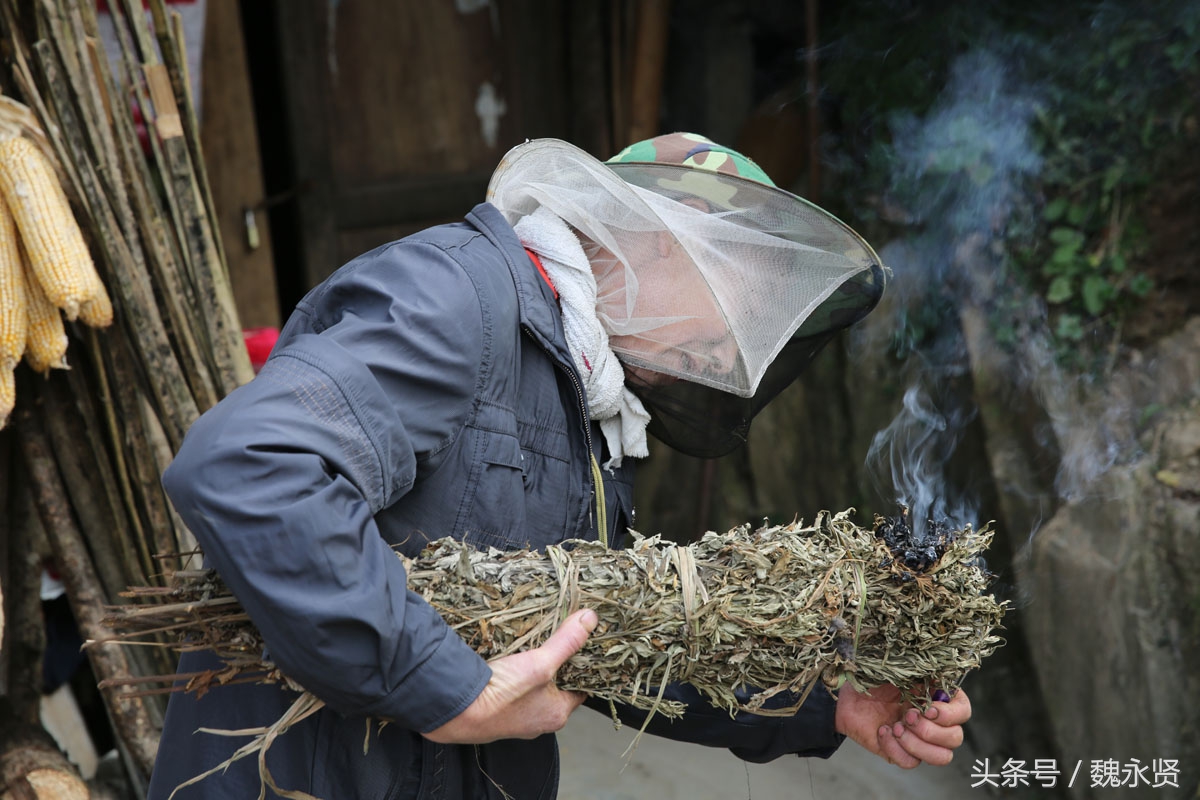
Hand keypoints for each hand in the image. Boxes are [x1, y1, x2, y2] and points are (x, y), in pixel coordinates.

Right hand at [423, 608, 597, 743]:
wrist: (455, 711)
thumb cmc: (500, 696)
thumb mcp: (540, 663)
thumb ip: (566, 642)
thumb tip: (590, 620)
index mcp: (557, 713)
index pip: (579, 687)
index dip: (582, 666)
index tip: (582, 646)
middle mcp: (539, 720)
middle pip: (556, 688)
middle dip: (556, 666)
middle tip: (556, 641)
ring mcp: (516, 718)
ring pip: (533, 689)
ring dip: (532, 671)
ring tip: (532, 647)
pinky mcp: (497, 712)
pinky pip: (513, 691)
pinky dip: (513, 676)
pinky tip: (508, 661)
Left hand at [834, 684, 970, 768]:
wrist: (845, 696)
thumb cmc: (873, 679)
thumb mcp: (897, 669)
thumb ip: (922, 672)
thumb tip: (940, 676)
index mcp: (937, 698)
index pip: (964, 712)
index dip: (950, 714)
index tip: (928, 708)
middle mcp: (934, 721)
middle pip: (955, 738)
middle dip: (930, 730)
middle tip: (905, 715)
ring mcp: (919, 740)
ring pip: (942, 757)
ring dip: (918, 744)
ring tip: (896, 727)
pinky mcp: (902, 753)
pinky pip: (912, 763)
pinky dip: (896, 749)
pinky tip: (883, 732)